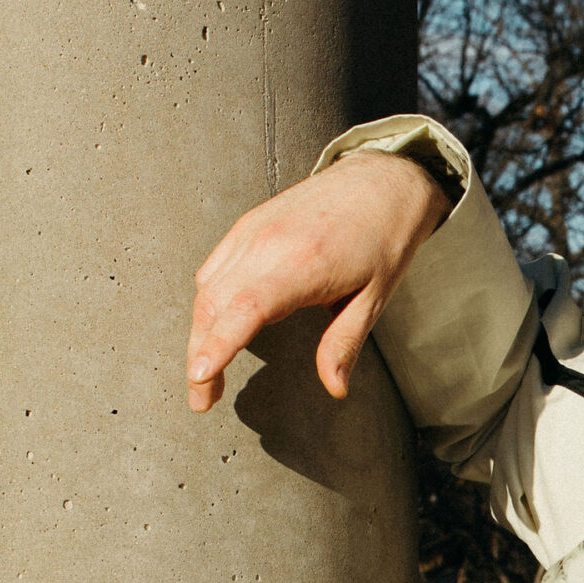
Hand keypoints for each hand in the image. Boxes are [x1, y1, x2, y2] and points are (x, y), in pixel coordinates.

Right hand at [186, 148, 449, 411]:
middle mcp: (267, 244)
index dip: (217, 344)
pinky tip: (217, 329)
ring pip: (207, 289)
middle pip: (214, 305)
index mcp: (302, 264)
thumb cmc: (383, 240)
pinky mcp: (247, 225)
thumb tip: (335, 389)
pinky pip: (214, 269)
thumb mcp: (374, 299)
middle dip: (200, 356)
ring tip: (207, 375)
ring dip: (200, 334)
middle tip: (203, 401)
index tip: (200, 376)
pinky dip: (208, 303)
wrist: (381, 181)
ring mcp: (252, 231)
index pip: (245, 309)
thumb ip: (345, 344)